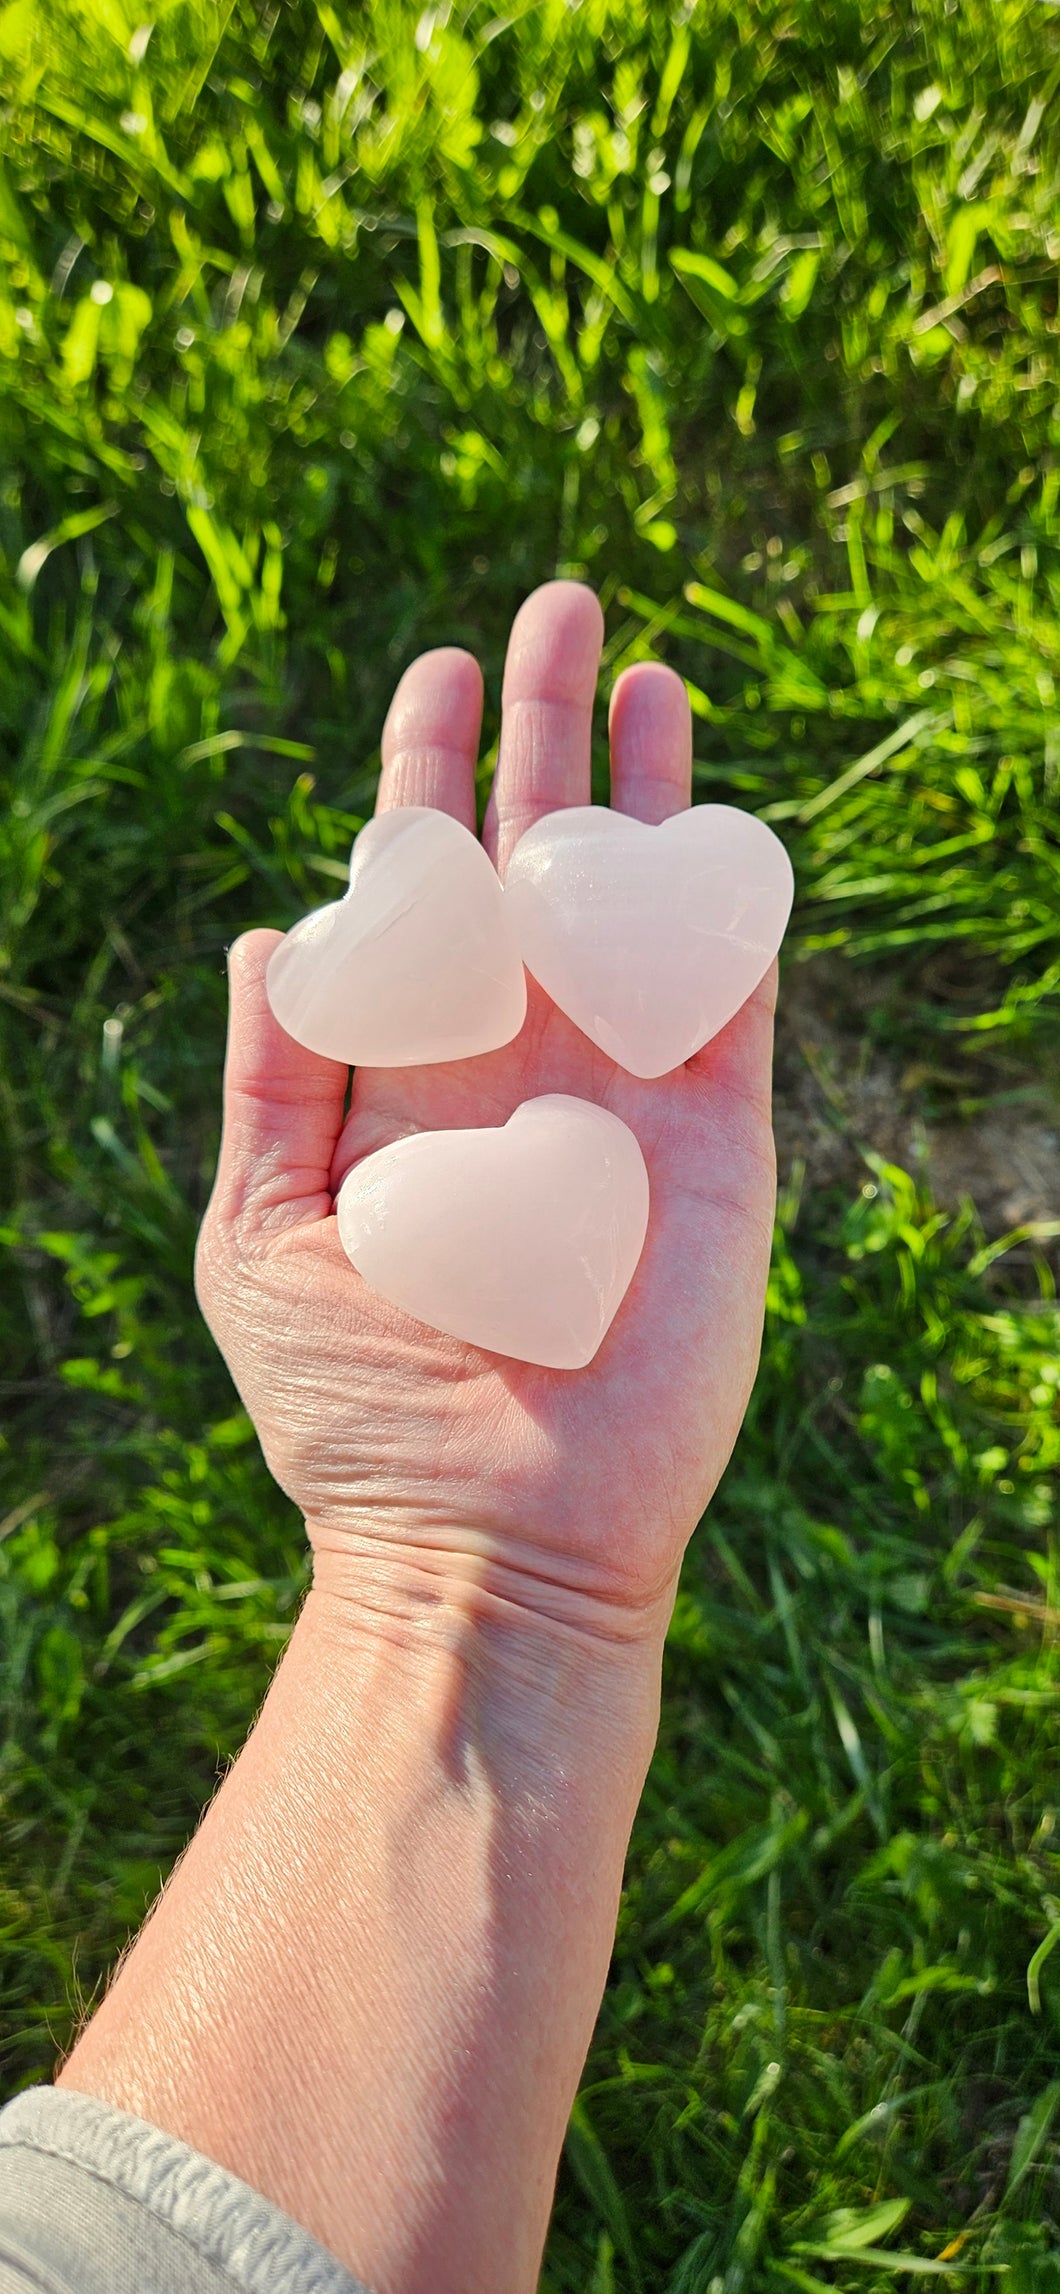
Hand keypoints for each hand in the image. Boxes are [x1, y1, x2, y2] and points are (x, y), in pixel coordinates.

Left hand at [195, 582, 777, 1649]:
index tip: (432, 684)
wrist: (487, 1535)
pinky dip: (722, 896)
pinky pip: (725, 991)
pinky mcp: (713, 1139)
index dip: (426, 784)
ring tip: (640, 666)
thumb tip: (269, 927)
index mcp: (409, 1074)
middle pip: (535, 863)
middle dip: (540, 738)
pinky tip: (710, 802)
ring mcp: (621, 1092)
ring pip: (637, 901)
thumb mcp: (264, 1231)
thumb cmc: (354, 1407)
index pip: (426, 892)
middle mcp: (519, 1062)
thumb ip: (271, 1079)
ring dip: (641, 784)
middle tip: (554, 608)